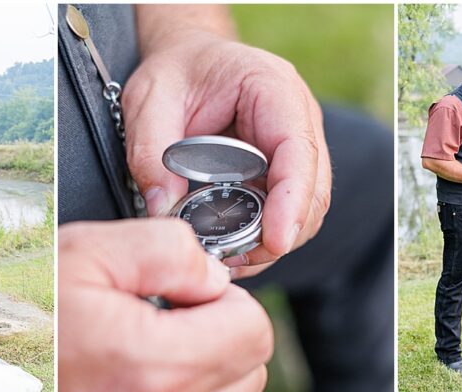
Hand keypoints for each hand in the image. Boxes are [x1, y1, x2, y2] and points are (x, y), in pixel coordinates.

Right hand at [58, 218, 272, 391]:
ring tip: (141, 354)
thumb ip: (168, 250)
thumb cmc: (14, 324)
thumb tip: (216, 275)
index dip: (224, 299)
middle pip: (250, 372)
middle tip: (162, 320)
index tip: (184, 294)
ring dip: (201, 376)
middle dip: (220, 336)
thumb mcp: (82, 255)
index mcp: (151, 368)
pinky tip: (130, 388)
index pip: (255, 330)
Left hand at [122, 29, 330, 279]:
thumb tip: (163, 209)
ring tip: (228, 259)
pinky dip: (265, 236)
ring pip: (305, 210)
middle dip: (279, 233)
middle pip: (312, 192)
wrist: (190, 61)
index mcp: (274, 90)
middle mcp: (299, 120)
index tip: (275, 240)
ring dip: (272, 241)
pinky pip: (287, 212)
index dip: (291, 200)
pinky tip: (232, 249)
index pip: (298, 152)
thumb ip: (151, 151)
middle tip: (232, 260)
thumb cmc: (175, 72)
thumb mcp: (149, 100)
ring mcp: (298, 149)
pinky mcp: (285, 173)